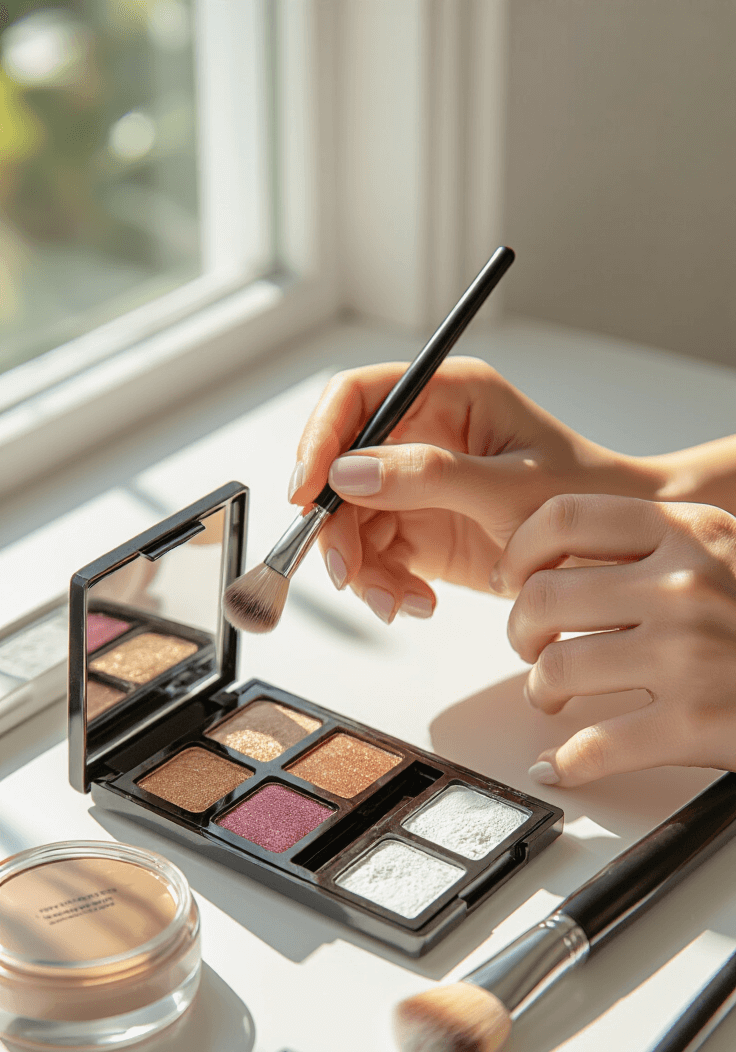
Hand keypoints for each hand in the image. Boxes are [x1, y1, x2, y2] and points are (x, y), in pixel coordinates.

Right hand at [290, 358, 656, 623]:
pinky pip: (374, 557)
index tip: (306, 490)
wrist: (616, 556)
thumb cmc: (584, 500)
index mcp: (446, 395)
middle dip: (337, 526)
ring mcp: (416, 485)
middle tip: (350, 574)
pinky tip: (416, 604)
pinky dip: (384, 587)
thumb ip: (430, 476)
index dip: (320, 438)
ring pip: (350, 521)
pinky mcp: (418, 531)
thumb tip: (349, 472)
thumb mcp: (510, 487)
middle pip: (339, 469)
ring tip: (397, 602)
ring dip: (361, 568)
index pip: (356, 398)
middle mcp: (422, 435)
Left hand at [492, 494, 735, 784]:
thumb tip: (563, 559)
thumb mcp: (728, 556)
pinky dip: (566, 763)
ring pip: (558, 669)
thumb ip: (659, 549)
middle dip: (521, 630)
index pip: (566, 517)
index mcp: (691, 534)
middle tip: (531, 647)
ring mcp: (689, 656)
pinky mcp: (695, 724)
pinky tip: (563, 765)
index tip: (512, 576)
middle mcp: (685, 587)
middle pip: (545, 596)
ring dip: (541, 691)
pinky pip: (594, 746)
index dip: (520, 550)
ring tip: (552, 698)